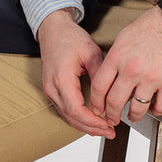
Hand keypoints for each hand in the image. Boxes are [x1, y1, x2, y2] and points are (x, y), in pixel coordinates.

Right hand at [37, 9, 113, 136]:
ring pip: (67, 117)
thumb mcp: (92, 53)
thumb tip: (111, 96)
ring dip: (85, 126)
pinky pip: (64, 110)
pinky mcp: (52, 90)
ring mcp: (50, 90)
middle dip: (92, 128)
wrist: (53, 29)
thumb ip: (101, 76)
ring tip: (103, 129)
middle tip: (110, 132)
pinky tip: (91, 121)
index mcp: (62, 79)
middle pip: (71, 118)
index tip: (108, 125)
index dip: (94, 122)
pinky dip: (78, 118)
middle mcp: (52, 88)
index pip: (77, 111)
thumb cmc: (70, 38)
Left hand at [89, 0, 161, 123]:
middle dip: (111, 114)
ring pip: (137, 108)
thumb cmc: (151, 26)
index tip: (97, 108)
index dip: (96, 102)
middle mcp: (132, 69)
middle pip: (114, 102)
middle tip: (112, 118)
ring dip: (133, 116)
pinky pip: (161, 106)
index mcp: (118, 57)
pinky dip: (155, 111)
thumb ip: (114, 59)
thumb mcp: (123, 38)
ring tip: (133, 116)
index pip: (99, 86)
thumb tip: (109, 77)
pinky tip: (153, 107)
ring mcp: (152, 77)